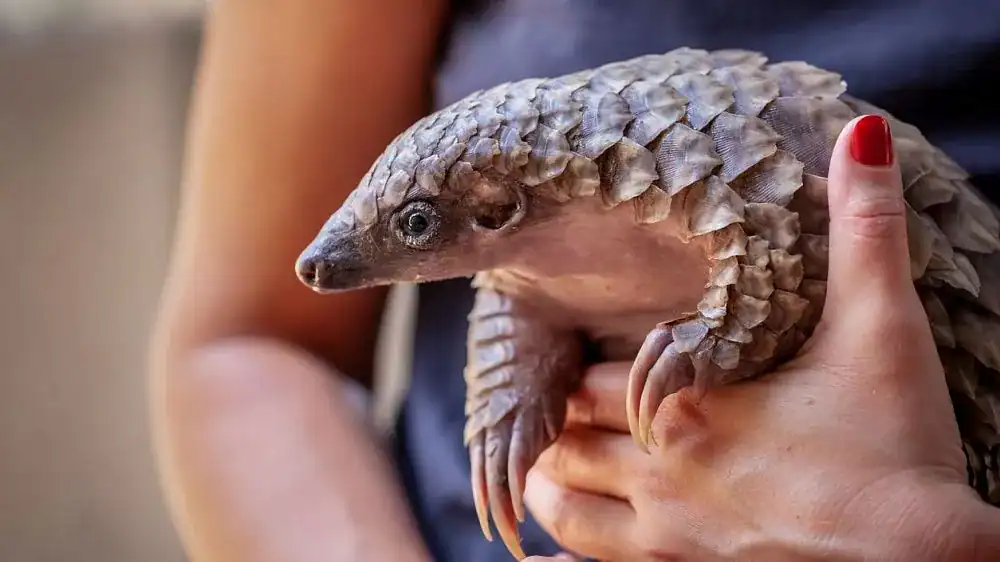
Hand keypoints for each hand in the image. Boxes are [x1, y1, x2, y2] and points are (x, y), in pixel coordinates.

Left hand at [522, 115, 999, 560]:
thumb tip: (864, 135)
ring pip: (567, 512)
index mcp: (686, 407)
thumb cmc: (901, 449)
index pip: (590, 385)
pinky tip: (552, 557)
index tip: (589, 376)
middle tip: (565, 423)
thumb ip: (865, 232)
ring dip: (552, 489)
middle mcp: (659, 475)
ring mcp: (664, 543)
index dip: (584, 379)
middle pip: (569, 445)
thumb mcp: (883, 329)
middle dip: (562, 431)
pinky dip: (566, 560)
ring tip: (552, 477)